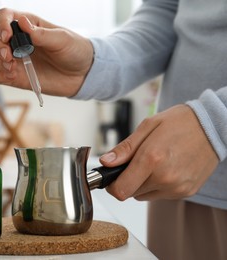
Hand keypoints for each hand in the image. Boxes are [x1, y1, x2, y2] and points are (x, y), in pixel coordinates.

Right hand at [0, 8, 93, 96]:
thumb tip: (21, 22)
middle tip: (10, 57)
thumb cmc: (75, 51)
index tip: (8, 36)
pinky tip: (12, 77)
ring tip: (13, 69)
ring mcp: (15, 59)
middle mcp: (17, 41)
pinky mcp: (15, 76)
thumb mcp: (62, 39)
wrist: (82, 75)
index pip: (4, 17)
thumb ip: (41, 34)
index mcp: (27, 25)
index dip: (1, 24)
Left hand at [99, 104, 218, 200]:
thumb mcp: (147, 126)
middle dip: (127, 180)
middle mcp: (165, 177)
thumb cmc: (179, 123)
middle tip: (136, 162)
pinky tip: (166, 168)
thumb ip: (124, 148)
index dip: (111, 186)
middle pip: (130, 193)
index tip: (111, 177)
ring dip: (142, 184)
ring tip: (154, 163)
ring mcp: (177, 187)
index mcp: (151, 159)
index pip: (120, 190)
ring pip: (144, 195)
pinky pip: (160, 195)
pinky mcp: (186, 192)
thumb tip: (106, 162)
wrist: (212, 126)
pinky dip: (157, 185)